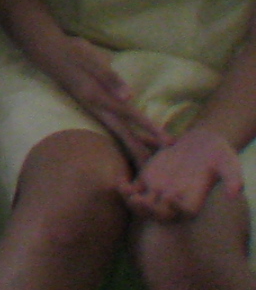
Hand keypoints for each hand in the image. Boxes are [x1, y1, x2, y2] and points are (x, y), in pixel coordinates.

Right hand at [38, 34, 170, 162]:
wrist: (48, 52)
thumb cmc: (72, 52)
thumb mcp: (89, 58)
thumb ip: (109, 77)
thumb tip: (129, 96)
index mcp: (98, 96)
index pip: (129, 115)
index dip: (149, 128)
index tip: (168, 142)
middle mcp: (96, 108)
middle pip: (123, 134)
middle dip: (142, 151)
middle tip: (161, 170)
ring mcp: (94, 109)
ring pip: (118, 133)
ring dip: (135, 146)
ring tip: (153, 160)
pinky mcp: (94, 107)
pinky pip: (114, 127)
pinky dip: (128, 136)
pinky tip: (137, 139)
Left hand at [123, 126, 240, 220]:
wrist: (203, 142)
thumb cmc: (219, 155)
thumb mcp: (230, 165)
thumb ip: (233, 179)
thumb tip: (235, 193)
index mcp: (194, 199)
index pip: (185, 212)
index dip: (177, 209)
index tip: (171, 197)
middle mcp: (175, 199)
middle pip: (160, 214)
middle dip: (149, 211)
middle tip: (141, 201)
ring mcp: (160, 190)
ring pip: (143, 204)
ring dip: (133, 202)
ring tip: (126, 191)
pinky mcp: (148, 178)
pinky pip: (134, 189)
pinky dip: (126, 189)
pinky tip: (120, 181)